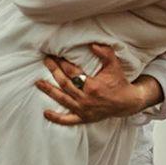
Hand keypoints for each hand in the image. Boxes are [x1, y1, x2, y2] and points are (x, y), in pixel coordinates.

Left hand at [35, 43, 150, 125]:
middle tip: (46, 60)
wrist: (127, 102)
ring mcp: (83, 109)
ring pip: (62, 99)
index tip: (56, 54)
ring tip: (38, 82)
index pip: (72, 72)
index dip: (63, 62)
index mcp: (92, 86)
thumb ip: (105, 53)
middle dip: (54, 71)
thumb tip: (92, 44)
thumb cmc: (119, 82)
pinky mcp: (83, 118)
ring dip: (49, 91)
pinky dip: (57, 118)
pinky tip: (46, 113)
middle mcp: (86, 98)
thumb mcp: (115, 65)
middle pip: (64, 83)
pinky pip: (68, 120)